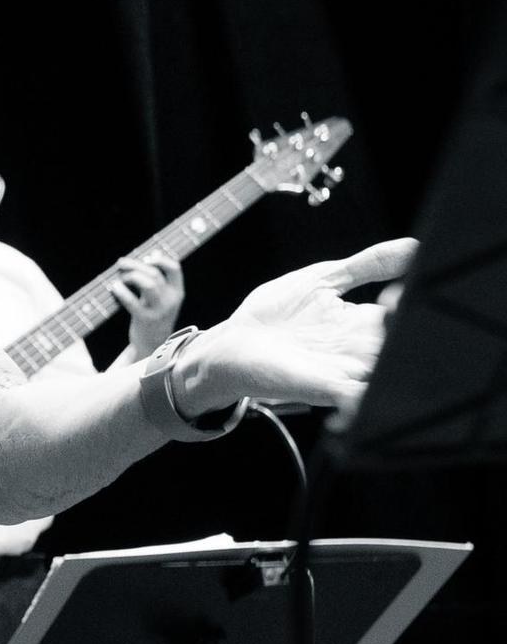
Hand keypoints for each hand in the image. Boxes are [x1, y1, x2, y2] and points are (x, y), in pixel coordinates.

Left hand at [111, 250, 185, 358]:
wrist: (152, 346)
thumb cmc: (153, 317)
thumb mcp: (161, 300)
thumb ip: (156, 282)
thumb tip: (147, 255)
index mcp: (177, 293)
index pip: (174, 269)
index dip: (160, 259)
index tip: (147, 257)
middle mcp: (170, 300)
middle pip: (155, 273)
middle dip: (136, 264)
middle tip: (121, 263)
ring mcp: (158, 310)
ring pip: (148, 283)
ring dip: (131, 276)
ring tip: (120, 277)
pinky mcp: (145, 319)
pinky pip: (132, 301)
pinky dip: (121, 291)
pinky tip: (114, 287)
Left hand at [181, 240, 416, 420]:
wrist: (231, 346)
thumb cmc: (274, 313)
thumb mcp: (324, 279)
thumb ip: (367, 264)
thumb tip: (413, 245)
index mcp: (363, 324)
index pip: (403, 313)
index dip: (411, 302)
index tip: (404, 289)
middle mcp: (359, 350)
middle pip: (400, 345)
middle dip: (407, 332)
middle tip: (399, 311)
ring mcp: (344, 372)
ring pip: (386, 372)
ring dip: (394, 363)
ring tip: (394, 344)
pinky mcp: (322, 389)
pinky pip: (355, 398)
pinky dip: (367, 397)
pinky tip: (371, 388)